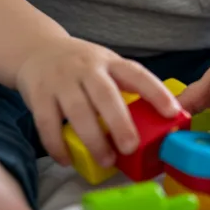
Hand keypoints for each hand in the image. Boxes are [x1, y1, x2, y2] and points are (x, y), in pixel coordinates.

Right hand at [14, 36, 183, 168]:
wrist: (37, 48)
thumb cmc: (80, 66)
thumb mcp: (104, 65)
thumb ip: (123, 87)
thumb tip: (157, 121)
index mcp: (109, 61)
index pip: (136, 74)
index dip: (155, 92)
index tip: (172, 112)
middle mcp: (86, 68)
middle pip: (105, 94)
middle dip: (119, 122)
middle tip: (131, 147)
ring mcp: (61, 80)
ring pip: (77, 110)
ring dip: (92, 138)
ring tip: (106, 160)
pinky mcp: (38, 94)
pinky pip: (47, 123)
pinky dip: (57, 145)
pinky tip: (66, 160)